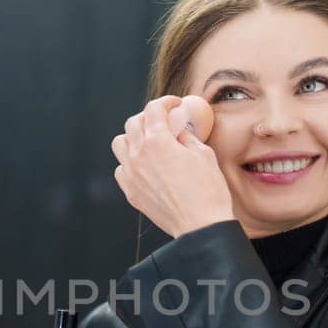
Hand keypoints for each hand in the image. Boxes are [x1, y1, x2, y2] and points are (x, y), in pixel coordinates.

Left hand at [111, 95, 233, 237]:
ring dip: (133, 137)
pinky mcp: (131, 193)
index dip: (166, 102)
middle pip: (133, 123)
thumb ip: (186, 135)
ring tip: (149, 142)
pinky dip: (130, 162)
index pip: (153, 109)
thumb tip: (179, 128)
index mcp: (158, 141)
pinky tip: (145, 166)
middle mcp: (139, 155)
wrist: (200, 225)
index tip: (174, 105)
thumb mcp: (203, 154)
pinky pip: (121, 169)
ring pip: (120, 144)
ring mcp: (132, 175)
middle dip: (149, 117)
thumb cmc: (207, 191)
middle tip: (164, 121)